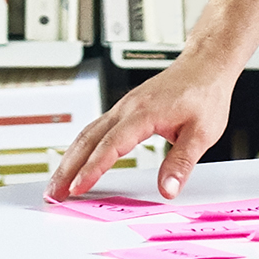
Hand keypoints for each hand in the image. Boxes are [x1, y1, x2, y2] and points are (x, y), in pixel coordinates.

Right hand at [50, 58, 236, 204]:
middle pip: (88, 139)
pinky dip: (80, 148)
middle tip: (53, 193)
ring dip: (69, 159)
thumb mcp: (203, 133)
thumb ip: (182, 163)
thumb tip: (167, 189)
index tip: (78, 188)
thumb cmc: (205, 94)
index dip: (93, 168)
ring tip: (57, 184)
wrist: (205, 65)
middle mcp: (127, 108)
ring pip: (87, 133)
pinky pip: (95, 129)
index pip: (112, 144)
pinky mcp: (124, 109)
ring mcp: (123, 107)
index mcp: (144, 113)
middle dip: (67, 168)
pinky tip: (75, 162)